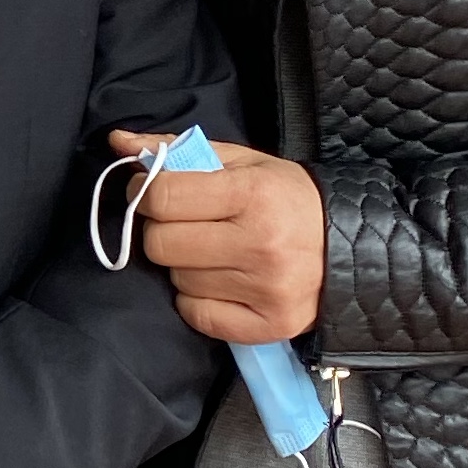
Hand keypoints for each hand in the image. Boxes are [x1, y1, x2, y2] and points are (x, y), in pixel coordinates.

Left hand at [110, 128, 325, 344]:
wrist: (349, 246)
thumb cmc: (287, 198)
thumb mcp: (241, 162)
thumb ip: (176, 150)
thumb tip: (118, 142)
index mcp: (253, 194)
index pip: (162, 197)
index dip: (145, 192)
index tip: (152, 191)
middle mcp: (260, 244)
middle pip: (160, 244)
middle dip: (164, 230)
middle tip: (188, 224)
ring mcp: (265, 289)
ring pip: (177, 280)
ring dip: (185, 265)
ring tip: (217, 252)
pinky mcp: (268, 325)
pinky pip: (196, 314)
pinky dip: (199, 299)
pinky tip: (223, 281)